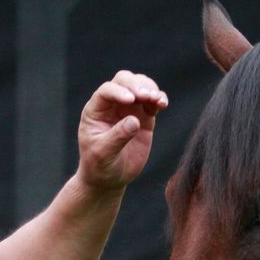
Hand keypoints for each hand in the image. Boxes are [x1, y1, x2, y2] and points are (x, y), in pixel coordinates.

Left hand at [76, 70, 168, 190]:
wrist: (109, 179)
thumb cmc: (100, 166)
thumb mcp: (104, 154)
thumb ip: (117, 137)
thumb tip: (134, 121)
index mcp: (96, 110)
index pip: (107, 91)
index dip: (119, 91)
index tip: (131, 100)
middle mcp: (112, 105)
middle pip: (124, 80)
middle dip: (136, 84)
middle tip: (146, 96)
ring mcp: (129, 109)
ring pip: (141, 86)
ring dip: (150, 89)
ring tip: (157, 101)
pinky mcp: (144, 117)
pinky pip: (153, 101)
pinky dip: (159, 99)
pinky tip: (162, 104)